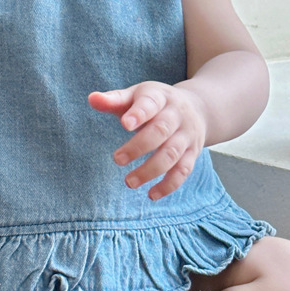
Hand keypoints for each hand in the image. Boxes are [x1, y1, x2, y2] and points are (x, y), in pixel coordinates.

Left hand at [89, 82, 207, 200]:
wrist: (197, 107)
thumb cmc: (155, 103)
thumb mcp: (136, 96)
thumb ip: (114, 100)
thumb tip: (92, 98)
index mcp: (160, 96)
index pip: (150, 103)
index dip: (139, 113)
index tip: (125, 125)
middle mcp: (177, 115)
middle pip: (161, 130)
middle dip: (139, 147)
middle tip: (117, 160)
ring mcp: (187, 135)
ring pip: (172, 153)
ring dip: (150, 170)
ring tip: (129, 182)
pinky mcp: (193, 153)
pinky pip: (183, 170)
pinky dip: (168, 185)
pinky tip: (151, 195)